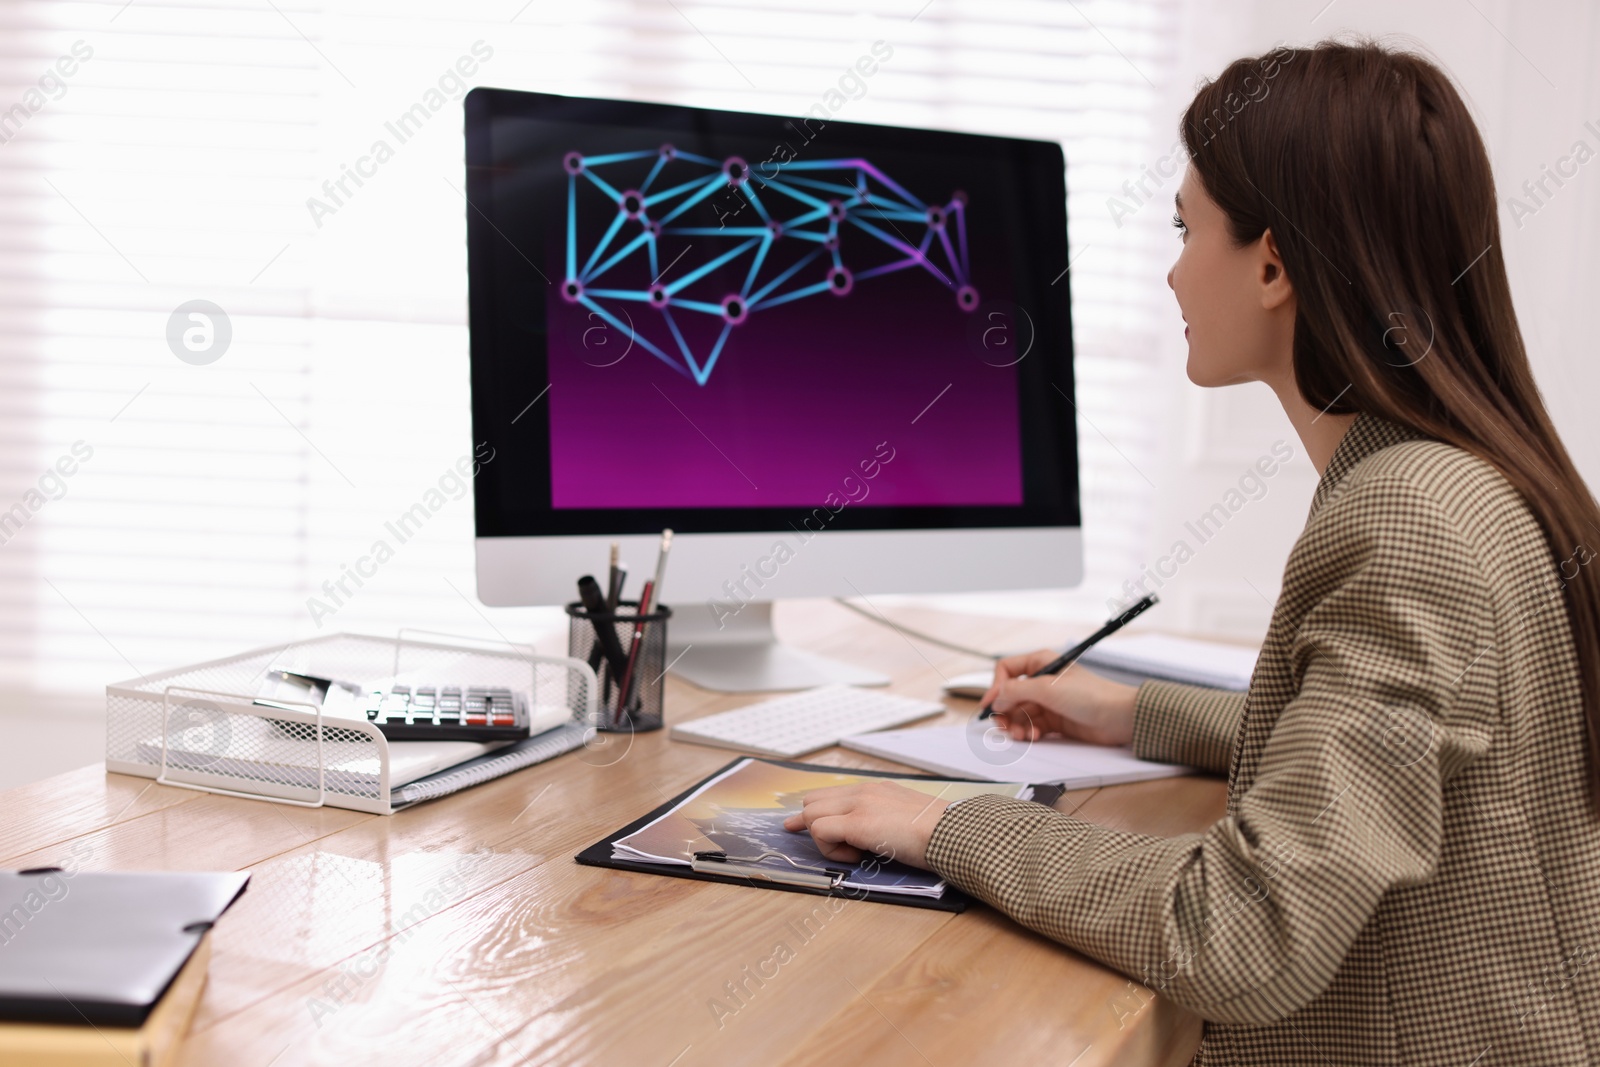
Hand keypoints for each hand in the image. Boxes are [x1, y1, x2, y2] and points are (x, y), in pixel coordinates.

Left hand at [781, 781, 949, 868]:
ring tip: (853, 853)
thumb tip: (874, 837)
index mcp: (877, 789)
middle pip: (813, 801)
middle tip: (819, 841)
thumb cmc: (937, 834)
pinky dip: (830, 849)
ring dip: (824, 839)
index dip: (811, 811)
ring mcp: (859, 805)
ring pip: (811, 815)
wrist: (952, 833)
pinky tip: (856, 857)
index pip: (831, 794)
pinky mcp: (857, 823)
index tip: (797, 822)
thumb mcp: (906, 819)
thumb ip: (885, 820)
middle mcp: (864, 792)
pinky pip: (820, 831)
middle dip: (810, 823)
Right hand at [983, 649, 1138, 746]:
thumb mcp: (1047, 688)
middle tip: (1004, 726)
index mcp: (1040, 663)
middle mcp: (1042, 681)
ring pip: (1019, 714)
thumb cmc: (1091, 695)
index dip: (995, 687)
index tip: (990, 705)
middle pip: (1009, 696)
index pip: (1006, 670)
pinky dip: (1029, 733)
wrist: (1119, 717)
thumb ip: (1016, 691)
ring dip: (1016, 726)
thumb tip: (994, 698)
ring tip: (1022, 735)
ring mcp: (1048, 702)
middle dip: (1004, 712)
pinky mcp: (1055, 720)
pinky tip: (1035, 736)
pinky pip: (1031, 726)